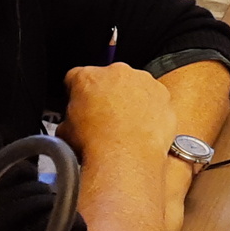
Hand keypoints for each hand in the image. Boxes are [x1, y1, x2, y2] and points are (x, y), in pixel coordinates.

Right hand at [60, 64, 176, 168]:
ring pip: (135, 87)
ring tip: (124, 126)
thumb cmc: (95, 144)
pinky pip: (155, 100)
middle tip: (103, 117)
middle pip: (109, 79)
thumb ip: (68, 118)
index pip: (77, 78)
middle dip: (106, 94)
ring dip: (130, 100)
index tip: (80, 103)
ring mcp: (145, 82)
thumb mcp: (65, 131)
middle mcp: (118, 73)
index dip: (76, 92)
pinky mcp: (164, 95)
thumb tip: (70, 125)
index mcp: (88, 77)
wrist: (125, 157)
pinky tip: (142, 129)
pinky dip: (150, 110)